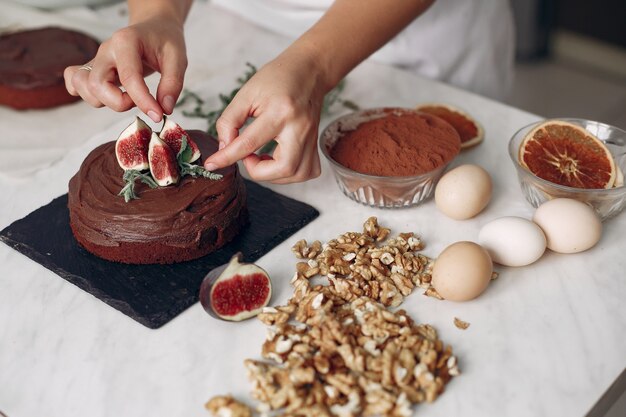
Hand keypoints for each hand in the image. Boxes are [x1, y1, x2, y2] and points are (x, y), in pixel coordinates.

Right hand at [64, 18, 186, 121]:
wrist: (154, 27)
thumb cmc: (164, 41)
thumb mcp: (178, 58)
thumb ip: (173, 84)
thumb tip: (165, 109)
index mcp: (126, 42)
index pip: (129, 77)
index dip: (142, 101)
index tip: (158, 115)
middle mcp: (106, 50)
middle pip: (96, 84)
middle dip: (118, 103)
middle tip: (139, 101)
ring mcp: (96, 59)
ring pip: (83, 86)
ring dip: (103, 102)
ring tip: (126, 98)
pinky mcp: (92, 68)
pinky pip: (74, 82)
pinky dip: (85, 94)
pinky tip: (105, 96)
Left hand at [204, 49, 326, 183]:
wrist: (308, 70)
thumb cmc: (277, 78)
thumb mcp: (247, 93)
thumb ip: (230, 121)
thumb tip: (224, 148)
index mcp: (280, 112)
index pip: (249, 144)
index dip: (226, 157)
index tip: (212, 164)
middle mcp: (299, 128)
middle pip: (284, 168)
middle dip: (259, 172)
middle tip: (248, 157)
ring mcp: (311, 137)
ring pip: (297, 174)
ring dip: (274, 175)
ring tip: (262, 159)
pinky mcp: (315, 143)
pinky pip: (308, 171)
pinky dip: (290, 174)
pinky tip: (278, 161)